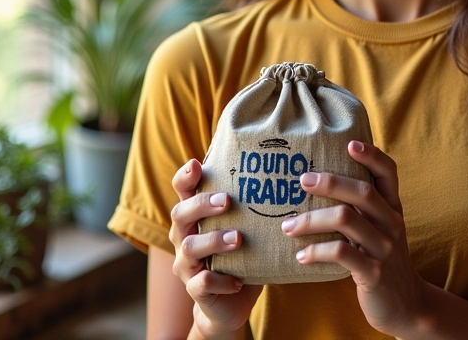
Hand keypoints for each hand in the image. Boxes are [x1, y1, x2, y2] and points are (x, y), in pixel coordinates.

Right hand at [170, 159, 261, 336]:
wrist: (231, 303)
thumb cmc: (240, 255)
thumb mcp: (245, 226)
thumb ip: (252, 204)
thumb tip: (287, 173)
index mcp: (195, 217)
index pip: (182, 191)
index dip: (185, 177)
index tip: (196, 164)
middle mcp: (184, 237)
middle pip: (180, 214)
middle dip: (202, 204)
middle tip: (227, 201)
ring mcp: (187, 265)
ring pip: (190, 247)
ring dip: (214, 240)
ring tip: (238, 238)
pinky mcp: (196, 290)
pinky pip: (201, 283)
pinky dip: (220, 279)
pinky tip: (238, 280)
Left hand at [280, 141, 427, 335]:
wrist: (404, 304)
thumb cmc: (382, 258)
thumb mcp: (380, 229)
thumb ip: (363, 208)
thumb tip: (321, 181)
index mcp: (393, 207)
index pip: (389, 172)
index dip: (372, 155)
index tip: (350, 144)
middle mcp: (392, 223)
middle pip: (363, 192)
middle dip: (330, 182)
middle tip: (302, 180)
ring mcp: (384, 248)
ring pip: (347, 220)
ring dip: (311, 220)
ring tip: (287, 226)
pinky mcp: (373, 273)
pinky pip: (341, 253)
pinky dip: (316, 251)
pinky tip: (300, 256)